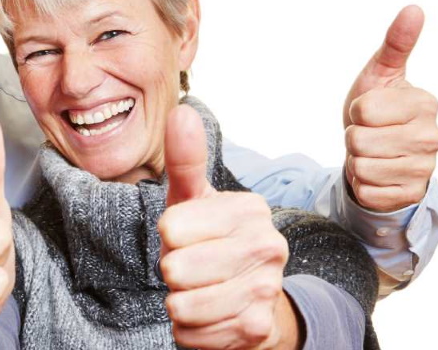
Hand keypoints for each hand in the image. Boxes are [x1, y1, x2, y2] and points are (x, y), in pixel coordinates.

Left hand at [159, 105, 297, 349]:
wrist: (253, 302)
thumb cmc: (211, 242)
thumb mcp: (193, 199)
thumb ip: (185, 158)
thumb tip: (181, 111)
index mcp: (250, 209)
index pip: (170, 228)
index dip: (168, 237)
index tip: (187, 236)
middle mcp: (269, 247)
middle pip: (175, 269)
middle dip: (172, 273)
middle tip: (193, 268)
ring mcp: (266, 290)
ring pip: (181, 306)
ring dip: (178, 303)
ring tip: (200, 291)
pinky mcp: (255, 329)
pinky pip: (189, 335)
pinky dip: (189, 331)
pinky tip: (210, 317)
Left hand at [342, 5, 437, 211]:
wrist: (377, 152)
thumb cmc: (376, 110)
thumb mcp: (379, 74)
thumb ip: (396, 43)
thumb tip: (413, 9)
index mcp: (425, 103)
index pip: (363, 109)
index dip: (356, 111)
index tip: (369, 112)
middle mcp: (432, 137)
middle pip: (359, 141)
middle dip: (353, 137)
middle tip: (369, 134)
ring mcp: (425, 169)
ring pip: (362, 167)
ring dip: (356, 161)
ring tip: (372, 153)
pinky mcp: (410, 195)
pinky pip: (366, 191)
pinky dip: (361, 184)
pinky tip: (376, 174)